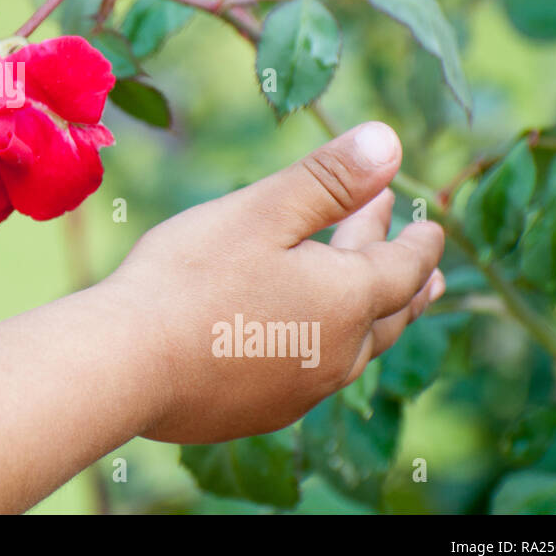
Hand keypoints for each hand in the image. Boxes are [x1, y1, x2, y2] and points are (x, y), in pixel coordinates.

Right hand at [105, 121, 444, 443]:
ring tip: (375, 314)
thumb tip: (390, 142)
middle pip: (389, 314)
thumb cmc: (191, 278)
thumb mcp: (262, 212)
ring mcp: (299, 390)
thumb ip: (328, 179)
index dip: (419, 242)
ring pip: (354, 352)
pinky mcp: (260, 413)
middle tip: (428, 272)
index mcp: (346, 298)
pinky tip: (303, 351)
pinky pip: (312, 380)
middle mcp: (337, 353)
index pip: (403, 267)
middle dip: (407, 284)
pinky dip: (324, 352)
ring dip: (371, 321)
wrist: (127, 365)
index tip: (429, 226)